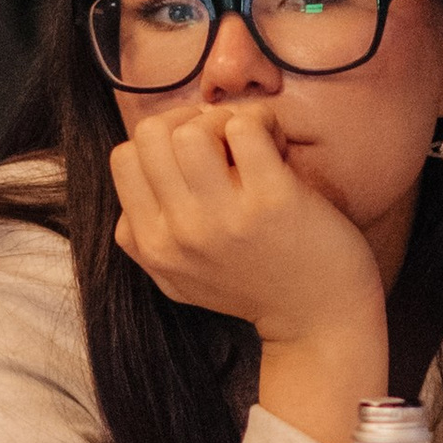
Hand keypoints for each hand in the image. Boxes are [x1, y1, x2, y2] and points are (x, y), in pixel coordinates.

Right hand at [108, 103, 386, 442]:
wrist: (319, 321)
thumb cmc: (253, 287)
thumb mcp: (178, 279)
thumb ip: (141, 239)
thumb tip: (132, 181)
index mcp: (153, 245)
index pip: (124, 157)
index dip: (160, 140)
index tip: (195, 152)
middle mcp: (180, 233)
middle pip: (152, 134)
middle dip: (188, 122)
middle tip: (223, 141)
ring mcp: (225, 218)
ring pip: (192, 129)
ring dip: (224, 121)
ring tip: (251, 142)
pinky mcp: (272, 201)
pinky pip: (246, 127)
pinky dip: (262, 122)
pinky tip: (278, 145)